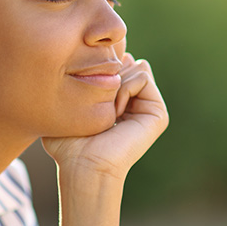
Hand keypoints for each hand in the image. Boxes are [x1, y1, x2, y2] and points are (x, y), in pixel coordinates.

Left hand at [42, 53, 168, 184]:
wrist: (84, 165)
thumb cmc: (69, 143)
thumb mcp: (68, 105)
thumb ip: (78, 81)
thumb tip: (90, 60)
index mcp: (119, 102)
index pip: (118, 63)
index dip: (101, 68)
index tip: (87, 91)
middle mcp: (137, 103)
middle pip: (129, 61)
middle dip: (110, 73)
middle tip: (97, 100)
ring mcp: (148, 108)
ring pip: (138, 66)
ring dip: (117, 82)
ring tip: (107, 108)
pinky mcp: (158, 114)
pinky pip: (143, 77)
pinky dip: (126, 88)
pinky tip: (116, 111)